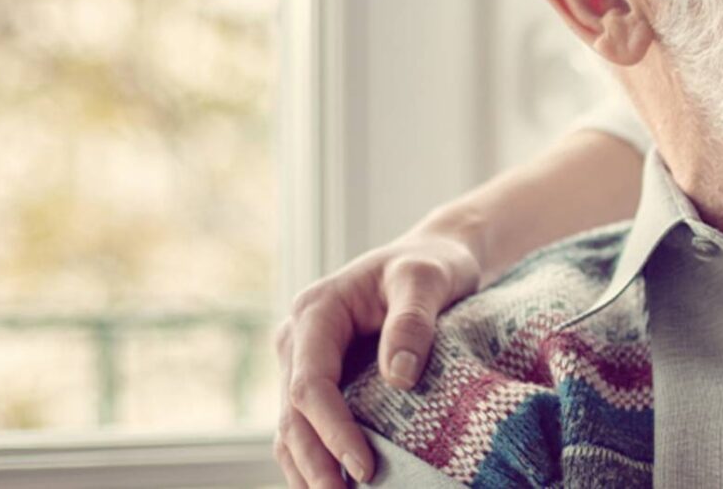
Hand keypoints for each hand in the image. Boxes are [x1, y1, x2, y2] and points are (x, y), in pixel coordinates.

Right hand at [273, 232, 480, 487]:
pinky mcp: (320, 380)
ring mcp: (304, 362)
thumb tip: (398, 378)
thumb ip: (412, 322)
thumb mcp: (427, 279)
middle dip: (316, 463)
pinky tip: (337, 486)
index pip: (311, 384)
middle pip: (293, 414)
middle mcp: (299, 339)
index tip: (364, 466)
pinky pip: (306, 427)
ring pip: (291, 428)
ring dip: (308, 470)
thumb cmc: (430, 264)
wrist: (431, 257)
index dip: (333, 430)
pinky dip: (316, 460)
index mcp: (316, 312)